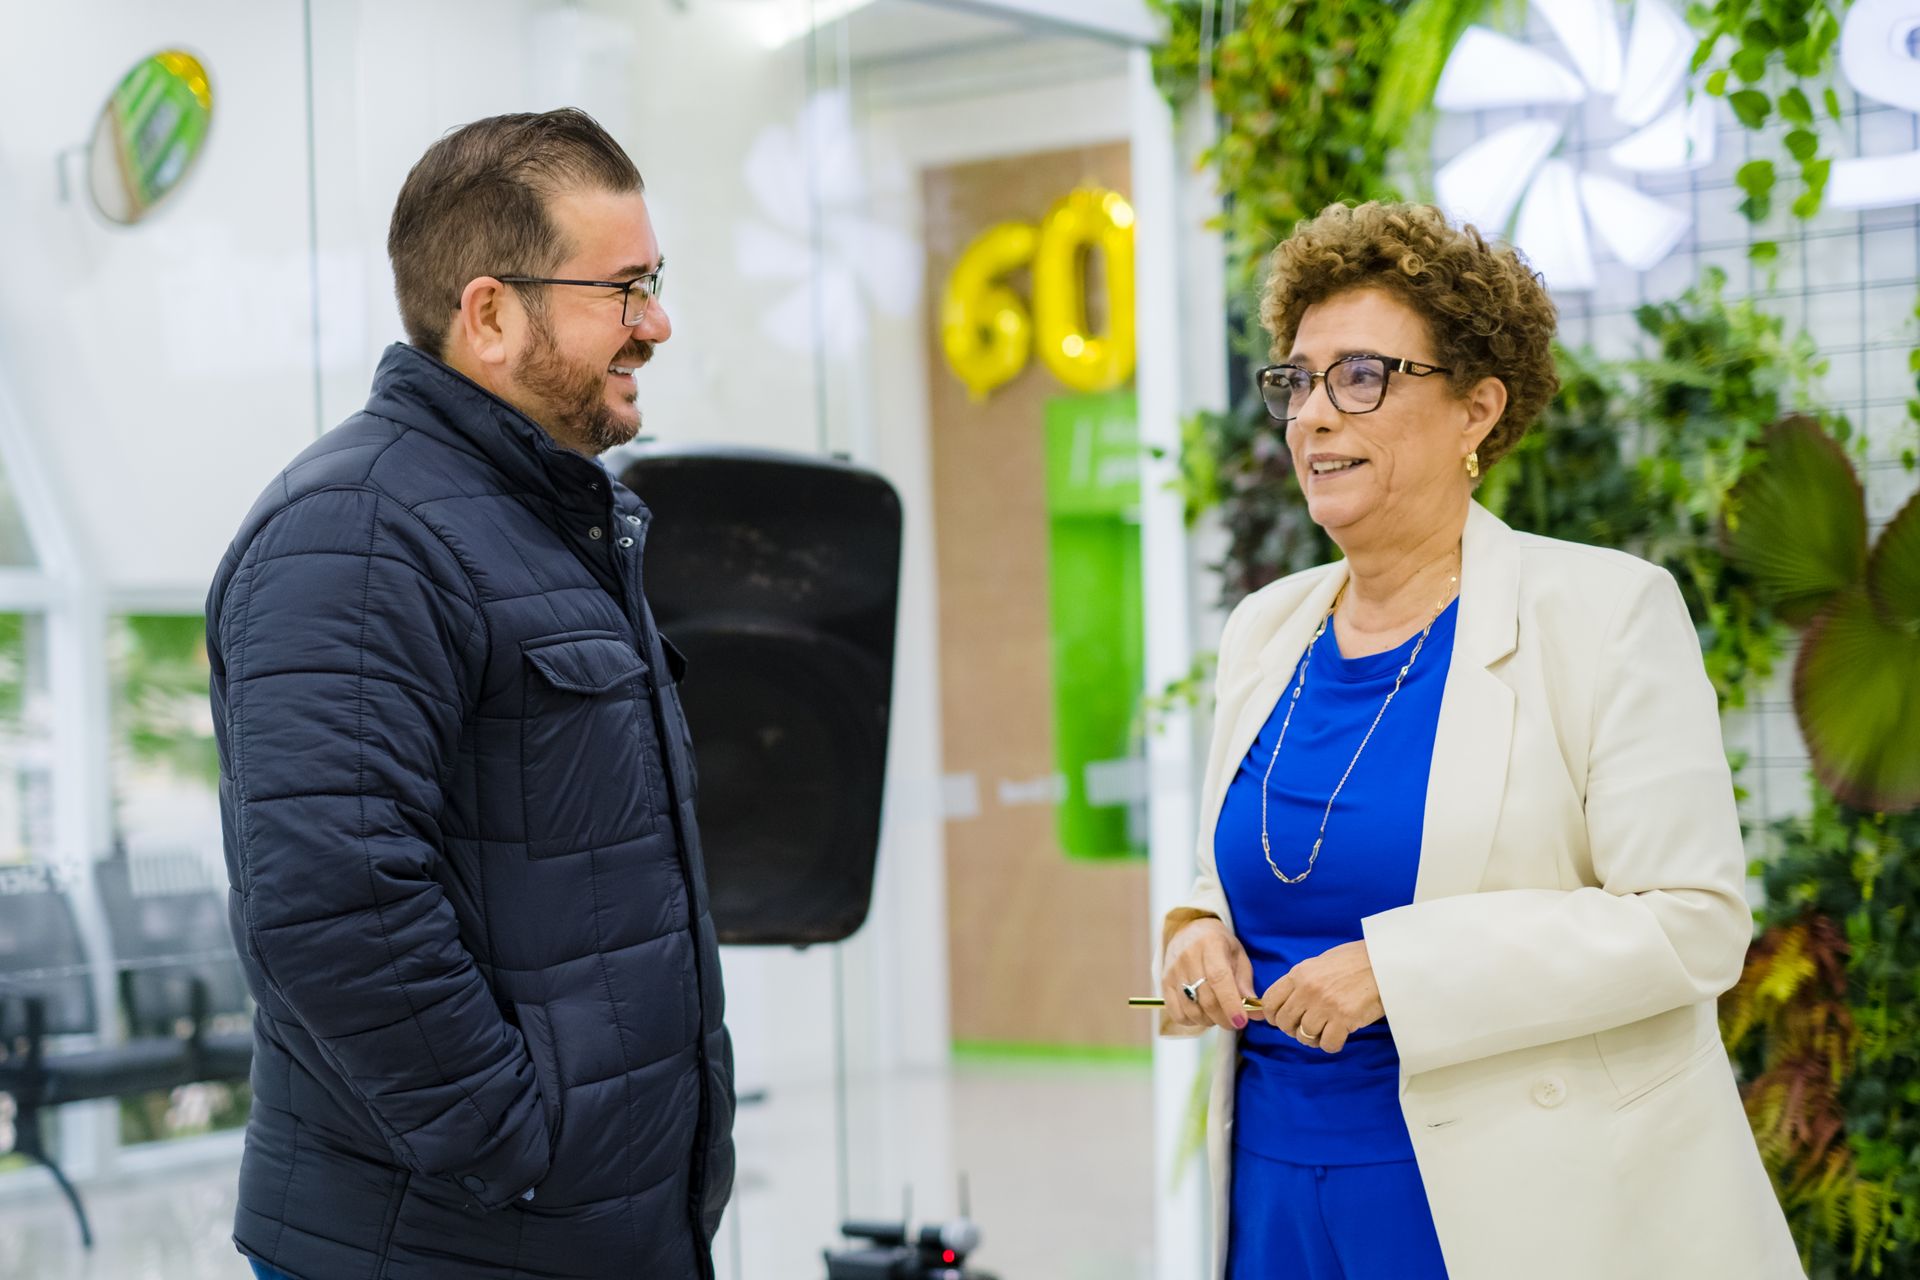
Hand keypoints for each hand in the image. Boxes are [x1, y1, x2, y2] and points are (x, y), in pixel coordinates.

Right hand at [1160, 917, 1256, 1030]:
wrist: (1188, 930)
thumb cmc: (1219, 944)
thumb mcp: (1238, 956)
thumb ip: (1245, 984)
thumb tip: (1255, 1013)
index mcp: (1211, 945)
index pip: (1219, 979)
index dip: (1230, 1004)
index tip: (1241, 1021)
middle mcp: (1188, 957)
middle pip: (1206, 999)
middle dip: (1224, 1018)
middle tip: (1234, 1023)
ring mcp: (1173, 971)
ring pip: (1191, 1009)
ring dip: (1209, 1021)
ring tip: (1218, 1015)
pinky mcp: (1164, 982)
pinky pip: (1177, 1013)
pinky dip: (1192, 1021)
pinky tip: (1201, 1014)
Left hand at [1258, 940, 1383, 1052]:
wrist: (1384, 962)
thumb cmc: (1354, 961)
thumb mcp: (1319, 963)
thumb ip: (1301, 981)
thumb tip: (1286, 1001)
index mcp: (1299, 974)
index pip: (1270, 1002)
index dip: (1273, 1016)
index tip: (1282, 1020)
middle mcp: (1308, 990)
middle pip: (1284, 1022)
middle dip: (1293, 1030)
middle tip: (1306, 1028)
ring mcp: (1325, 1005)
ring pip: (1304, 1036)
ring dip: (1313, 1039)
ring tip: (1324, 1031)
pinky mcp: (1344, 1019)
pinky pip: (1327, 1044)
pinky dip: (1332, 1045)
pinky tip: (1338, 1036)